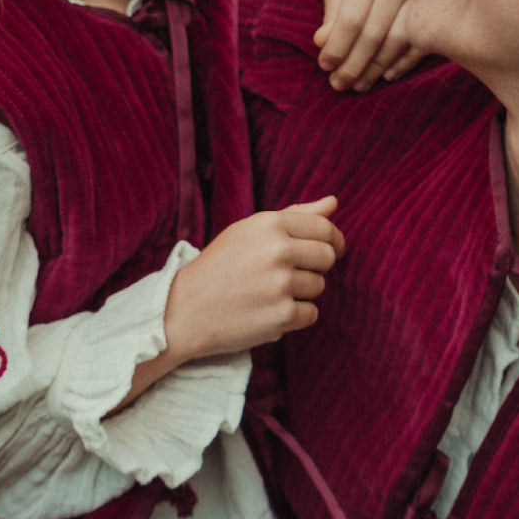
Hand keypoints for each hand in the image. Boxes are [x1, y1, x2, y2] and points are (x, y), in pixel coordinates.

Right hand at [164, 197, 344, 362]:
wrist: (184, 309)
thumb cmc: (220, 266)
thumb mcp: (250, 230)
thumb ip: (295, 214)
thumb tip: (334, 202)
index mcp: (270, 223)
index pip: (324, 227)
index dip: (333, 240)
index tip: (332, 249)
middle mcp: (278, 250)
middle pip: (327, 257)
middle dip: (317, 267)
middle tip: (292, 273)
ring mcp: (281, 284)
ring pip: (319, 287)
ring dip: (302, 292)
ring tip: (270, 292)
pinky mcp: (282, 316)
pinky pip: (311, 314)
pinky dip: (295, 316)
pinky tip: (269, 310)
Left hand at [315, 0, 423, 90]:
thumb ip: (332, 11)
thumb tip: (321, 43)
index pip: (351, 19)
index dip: (337, 47)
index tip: (325, 66)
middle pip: (373, 34)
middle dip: (353, 64)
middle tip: (339, 84)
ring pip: (398, 41)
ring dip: (377, 68)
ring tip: (360, 84)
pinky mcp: (436, 9)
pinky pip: (420, 42)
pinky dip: (403, 63)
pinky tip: (387, 75)